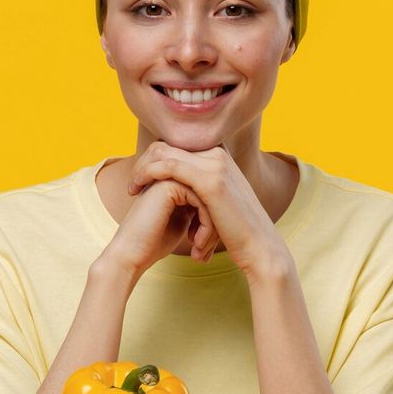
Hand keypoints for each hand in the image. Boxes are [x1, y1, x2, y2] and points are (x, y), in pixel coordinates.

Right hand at [104, 173, 219, 278]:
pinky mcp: (168, 183)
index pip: (209, 194)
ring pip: (210, 197)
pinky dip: (206, 226)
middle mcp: (172, 173)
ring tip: (201, 250)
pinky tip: (196, 244)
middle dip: (214, 224)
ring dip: (211, 227)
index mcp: (175, 179)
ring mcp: (169, 175)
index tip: (206, 246)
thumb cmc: (156, 242)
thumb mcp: (185, 220)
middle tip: (205, 250)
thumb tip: (225, 205)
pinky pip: (203, 200)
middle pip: (212, 194)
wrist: (131, 254)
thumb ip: (199, 205)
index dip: (212, 220)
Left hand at [127, 142, 287, 275]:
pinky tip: (139, 189)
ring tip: (133, 190)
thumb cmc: (237, 233)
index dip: (154, 160)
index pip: (177, 146)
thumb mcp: (217, 204)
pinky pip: (170, 167)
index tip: (140, 180)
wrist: (260, 248)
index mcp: (220, 156)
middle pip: (168, 145)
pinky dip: (149, 174)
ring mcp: (216, 164)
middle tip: (133, 185)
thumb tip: (179, 190)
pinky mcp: (211, 180)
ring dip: (144, 169)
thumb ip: (200, 190)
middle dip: (145, 162)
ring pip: (165, 153)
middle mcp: (218, 154)